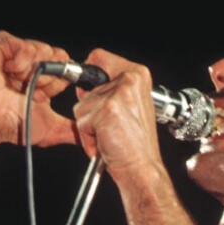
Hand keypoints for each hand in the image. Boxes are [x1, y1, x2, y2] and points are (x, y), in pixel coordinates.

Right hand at [0, 31, 78, 153]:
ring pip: (44, 49)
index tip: (46, 94)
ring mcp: (17, 53)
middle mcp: (32, 65)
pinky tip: (9, 73)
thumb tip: (87, 138)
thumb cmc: (10, 125)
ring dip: (32, 71)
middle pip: (59, 57)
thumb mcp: (49, 128)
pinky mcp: (3, 44)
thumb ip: (70, 130)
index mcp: (43, 80)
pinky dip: (20, 61)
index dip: (61, 81)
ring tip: (17, 82)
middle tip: (31, 90)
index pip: (68, 69)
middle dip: (48, 77)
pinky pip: (25, 45)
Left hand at [73, 49, 163, 180]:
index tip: (96, 94)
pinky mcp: (106, 111)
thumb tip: (82, 86)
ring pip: (81, 106)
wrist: (142, 167)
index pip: (98, 57)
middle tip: (111, 125)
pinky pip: (81, 122)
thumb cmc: (135, 143)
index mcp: (138, 74)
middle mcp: (130, 80)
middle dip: (91, 110)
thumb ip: (110, 89)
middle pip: (86, 87)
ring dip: (89, 125)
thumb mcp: (129, 105)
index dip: (90, 78)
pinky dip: (88, 137)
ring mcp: (118, 95)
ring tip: (110, 135)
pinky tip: (106, 142)